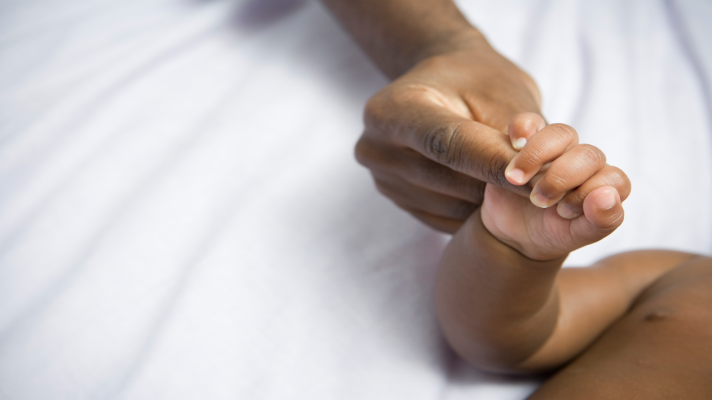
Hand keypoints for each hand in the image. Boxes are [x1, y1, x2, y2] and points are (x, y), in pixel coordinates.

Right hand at [355, 38, 542, 232]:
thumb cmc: (475, 81)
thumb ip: (520, 128)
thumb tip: (538, 166)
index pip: (449, 144)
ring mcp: (381, 176)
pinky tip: (489, 189)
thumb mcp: (503, 90)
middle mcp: (376, 145)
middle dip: (498, 186)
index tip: (541, 179)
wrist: (440, 87)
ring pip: (451, 205)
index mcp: (394, 108)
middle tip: (544, 185)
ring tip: (516, 181)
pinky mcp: (395, 198)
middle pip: (449, 179)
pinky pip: (445, 218)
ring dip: (489, 200)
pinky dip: (474, 209)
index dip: (495, 165)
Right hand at [481, 118, 630, 259]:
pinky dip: (522, 127)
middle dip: (562, 178)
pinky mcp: (526, 141)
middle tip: (538, 200)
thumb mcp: (575, 236)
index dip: (590, 193)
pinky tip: (515, 144)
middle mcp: (583, 163)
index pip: (614, 178)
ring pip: (562, 134)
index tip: (563, 212)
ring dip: (538, 156)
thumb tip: (608, 197)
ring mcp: (555, 150)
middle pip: (588, 155)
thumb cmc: (550, 232)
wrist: (513, 233)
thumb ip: (601, 221)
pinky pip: (528, 121)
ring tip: (516, 180)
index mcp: (602, 185)